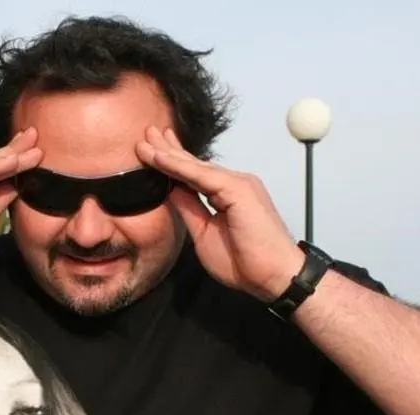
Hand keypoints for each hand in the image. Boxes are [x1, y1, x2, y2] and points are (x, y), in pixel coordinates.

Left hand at [136, 127, 304, 300]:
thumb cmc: (245, 262)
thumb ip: (190, 209)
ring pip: (196, 166)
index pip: (195, 174)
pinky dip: (179, 167)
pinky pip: (202, 176)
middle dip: (168, 149)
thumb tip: (171, 190)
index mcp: (227, 195)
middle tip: (146, 134)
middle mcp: (234, 183)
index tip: (152, 151)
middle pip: (194, 164)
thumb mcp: (205, 233)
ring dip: (168, 154)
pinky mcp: (239, 189)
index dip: (173, 162)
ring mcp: (238, 184)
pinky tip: (159, 158)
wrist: (274, 276)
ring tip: (145, 141)